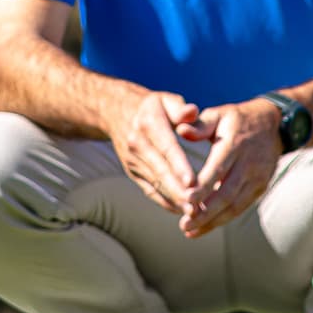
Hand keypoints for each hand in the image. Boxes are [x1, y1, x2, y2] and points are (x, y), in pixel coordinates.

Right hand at [111, 90, 213, 219]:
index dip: (179, 165)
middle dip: (178, 190)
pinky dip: (166, 202)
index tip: (192, 182)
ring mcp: (133, 161)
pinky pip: (150, 190)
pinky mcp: (133, 173)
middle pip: (160, 171)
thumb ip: (180, 108)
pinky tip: (182, 210)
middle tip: (196, 206)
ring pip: (156, 184)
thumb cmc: (152, 107)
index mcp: (148, 123)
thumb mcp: (165, 99)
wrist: (116, 112)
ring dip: (174, 200)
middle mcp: (137, 144)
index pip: (166, 146)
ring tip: (194, 213)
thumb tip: (192, 112)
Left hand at [177, 100, 280, 238]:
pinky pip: (241, 207)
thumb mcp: (219, 114)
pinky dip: (223, 219)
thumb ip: (200, 125)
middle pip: (227, 193)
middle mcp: (249, 163)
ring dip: (213, 221)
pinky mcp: (260, 188)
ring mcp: (257, 178)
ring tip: (190, 231)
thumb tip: (181, 130)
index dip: (204, 186)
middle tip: (184, 224)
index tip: (186, 199)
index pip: (219, 168)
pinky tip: (205, 227)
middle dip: (206, 212)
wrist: (273, 125)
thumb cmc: (237, 120)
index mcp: (235, 144)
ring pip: (235, 205)